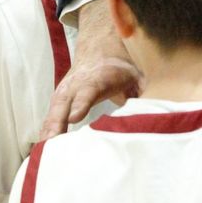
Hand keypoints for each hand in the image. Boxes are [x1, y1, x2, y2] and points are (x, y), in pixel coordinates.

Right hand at [39, 3, 140, 139]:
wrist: (100, 51)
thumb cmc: (122, 68)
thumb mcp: (138, 74)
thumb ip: (147, 90)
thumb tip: (159, 108)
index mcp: (99, 77)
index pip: (88, 90)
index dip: (82, 103)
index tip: (76, 117)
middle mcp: (77, 84)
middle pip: (64, 103)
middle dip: (57, 121)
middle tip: (52, 140)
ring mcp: (65, 92)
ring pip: (54, 112)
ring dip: (48, 130)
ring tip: (43, 151)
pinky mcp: (60, 101)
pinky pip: (51, 118)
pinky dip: (45, 133)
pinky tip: (41, 151)